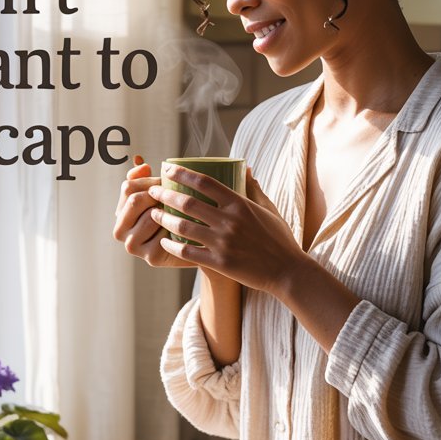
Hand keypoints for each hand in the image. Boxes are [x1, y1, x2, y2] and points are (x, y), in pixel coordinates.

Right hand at [113, 155, 184, 268]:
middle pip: (135, 200)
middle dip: (157, 194)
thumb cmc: (173, 214)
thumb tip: (141, 162)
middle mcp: (120, 232)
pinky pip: (165, 232)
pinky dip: (176, 227)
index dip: (150, 180)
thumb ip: (144, 177)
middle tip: (174, 196)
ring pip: (151, 215)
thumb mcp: (157, 193)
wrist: (195, 245)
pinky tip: (184, 228)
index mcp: (119, 213)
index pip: (128, 187)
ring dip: (169, 211)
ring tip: (180, 211)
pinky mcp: (151, 258)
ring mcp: (134, 247)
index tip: (165, 182)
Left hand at [146, 163, 305, 294]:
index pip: (204, 182)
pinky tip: (164, 241)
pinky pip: (187, 252)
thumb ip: (254, 188)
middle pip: (188, 202)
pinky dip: (172, 246)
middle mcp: (229, 221)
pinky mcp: (219, 263)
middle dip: (165, 194)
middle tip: (153, 191)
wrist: (287, 271)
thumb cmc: (279, 239)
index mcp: (239, 204)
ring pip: (183, 226)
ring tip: (153, 214)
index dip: (182, 173)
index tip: (168, 169)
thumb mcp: (269, 209)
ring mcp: (223, 242)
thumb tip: (245, 168)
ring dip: (164, 218)